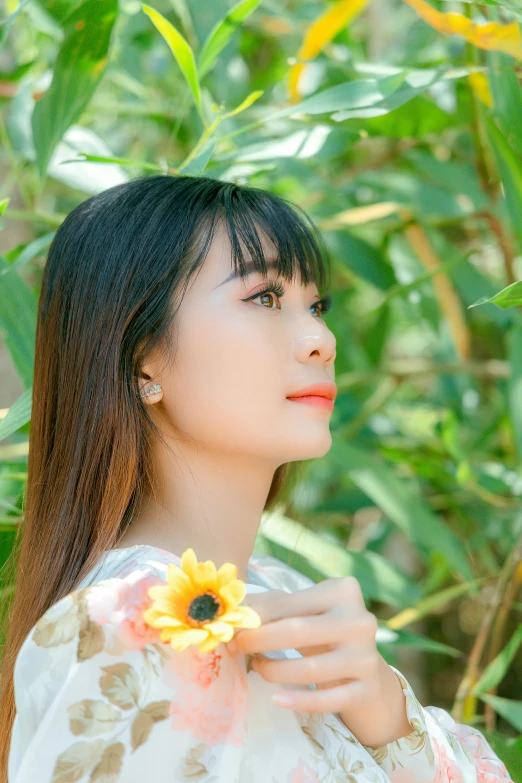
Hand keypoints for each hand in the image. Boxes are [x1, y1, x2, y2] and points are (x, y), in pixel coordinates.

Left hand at [226, 577, 412, 747]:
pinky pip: (327, 700)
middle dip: (259, 640)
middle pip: (297, 631)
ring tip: (258, 667)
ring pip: (310, 670)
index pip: (288, 603)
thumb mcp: (303, 610)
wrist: (365, 665)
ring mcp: (367, 657)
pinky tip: (278, 699)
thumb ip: (270, 605)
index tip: (231, 627)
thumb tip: (232, 612)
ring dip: (274, 671)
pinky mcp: (368, 689)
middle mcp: (360, 621)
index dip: (254, 617)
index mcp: (343, 592)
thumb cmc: (323, 629)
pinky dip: (298, 702)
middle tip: (235, 647)